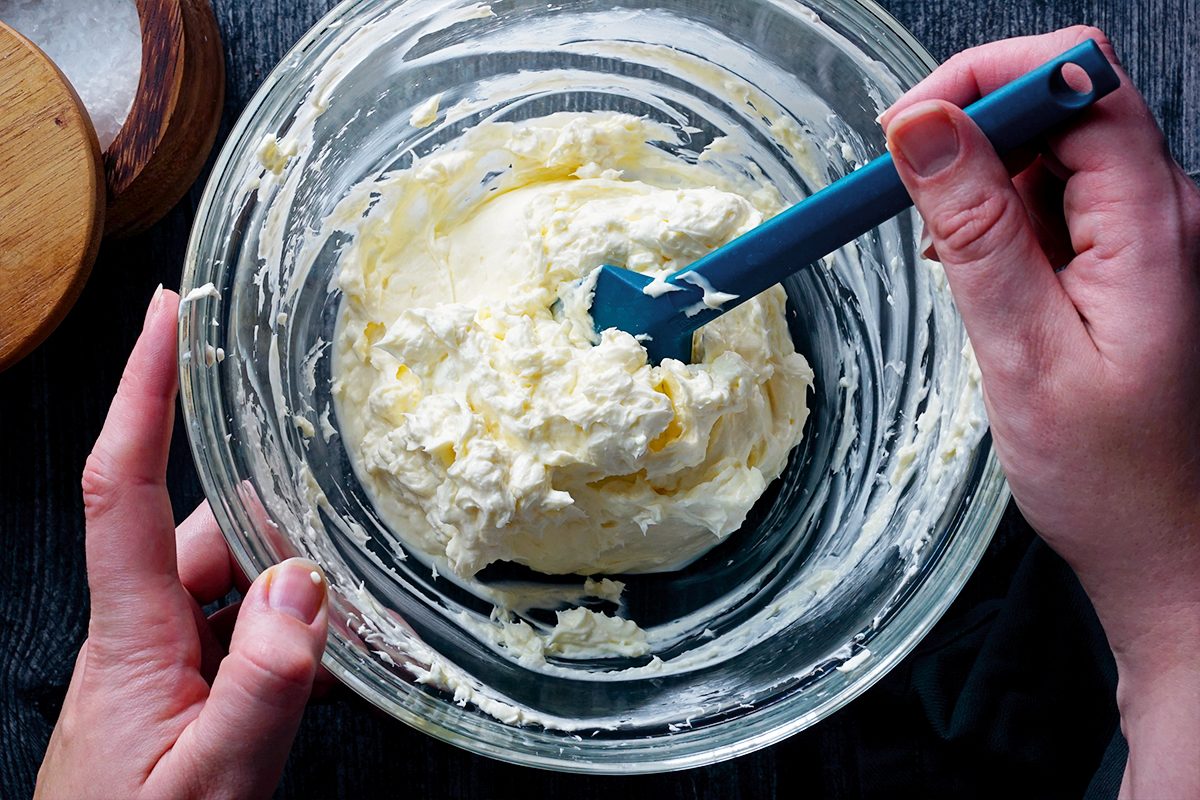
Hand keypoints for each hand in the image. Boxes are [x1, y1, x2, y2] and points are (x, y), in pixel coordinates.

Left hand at [36, 287, 329, 798]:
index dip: (142, 392)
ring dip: (291, 584)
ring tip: (354, 607)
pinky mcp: (182, 685)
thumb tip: (304, 586)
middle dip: (275, 518)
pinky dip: (288, 630)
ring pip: (234, 581)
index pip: (120, 487)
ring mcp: (160, 661)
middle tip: (346, 516)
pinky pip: (240, 628)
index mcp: (130, 637)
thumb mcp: (213, 779)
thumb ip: (261, 685)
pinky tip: (327, 656)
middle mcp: (140, 633)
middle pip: (204, 531)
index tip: (169, 316)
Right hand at [882, 27, 1199, 797]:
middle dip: (972, 136)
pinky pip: (1055, 207)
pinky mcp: (1125, 265)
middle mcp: (1165, 212)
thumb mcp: (1022, 350)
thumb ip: (975, 231)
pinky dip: (1000, 226)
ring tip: (955, 269)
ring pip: (1051, 158)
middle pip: (1064, 106)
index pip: (1079, 78)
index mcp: (1155, 223)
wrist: (1165, 550)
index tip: (906, 130)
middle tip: (909, 203)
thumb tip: (923, 128)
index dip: (986, 80)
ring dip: (982, 190)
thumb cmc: (1106, 476)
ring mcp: (1147, 238)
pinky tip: (982, 281)